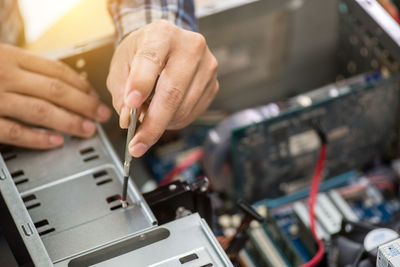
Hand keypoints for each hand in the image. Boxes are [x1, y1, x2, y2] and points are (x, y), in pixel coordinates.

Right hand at [0, 44, 110, 148]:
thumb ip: (23, 67)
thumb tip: (57, 80)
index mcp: (11, 58)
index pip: (56, 71)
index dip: (82, 85)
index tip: (96, 96)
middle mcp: (6, 76)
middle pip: (56, 90)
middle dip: (85, 104)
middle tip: (102, 114)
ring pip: (41, 111)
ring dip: (70, 121)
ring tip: (88, 129)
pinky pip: (15, 131)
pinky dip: (37, 138)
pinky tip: (56, 141)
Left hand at [107, 20, 218, 156]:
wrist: (167, 45)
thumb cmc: (144, 52)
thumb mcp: (122, 63)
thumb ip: (122, 90)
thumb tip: (129, 119)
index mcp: (162, 35)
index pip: (151, 61)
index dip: (140, 86)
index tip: (130, 109)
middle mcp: (190, 47)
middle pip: (172, 92)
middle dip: (153, 124)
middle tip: (137, 144)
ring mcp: (207, 67)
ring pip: (183, 108)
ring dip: (162, 123)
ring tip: (147, 120)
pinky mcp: (213, 85)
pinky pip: (192, 113)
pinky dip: (174, 121)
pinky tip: (164, 115)